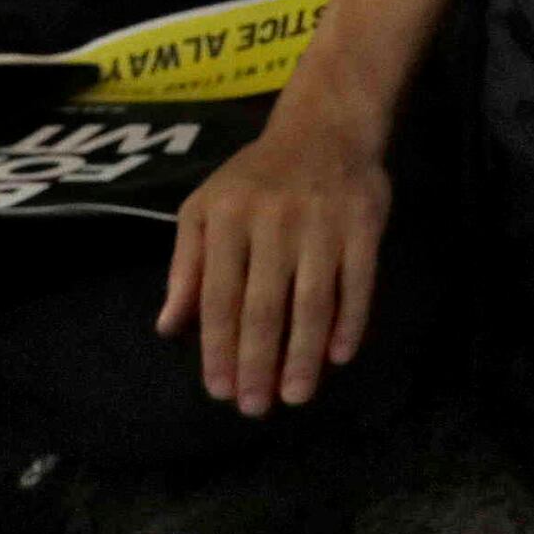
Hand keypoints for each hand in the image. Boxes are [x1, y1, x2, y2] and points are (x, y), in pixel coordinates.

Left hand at [158, 111, 389, 415]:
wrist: (326, 127)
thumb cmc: (256, 177)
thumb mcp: (205, 208)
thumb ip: (186, 266)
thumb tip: (169, 327)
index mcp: (227, 217)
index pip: (220, 296)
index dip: (219, 348)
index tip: (219, 391)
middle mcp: (274, 219)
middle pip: (265, 306)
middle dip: (258, 363)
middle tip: (255, 407)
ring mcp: (323, 222)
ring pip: (313, 301)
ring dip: (304, 354)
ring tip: (297, 395)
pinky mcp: (364, 224)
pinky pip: (359, 282)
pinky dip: (351, 321)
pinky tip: (340, 356)